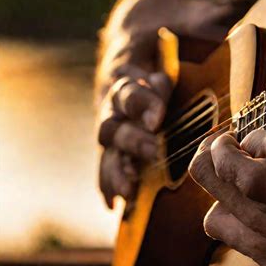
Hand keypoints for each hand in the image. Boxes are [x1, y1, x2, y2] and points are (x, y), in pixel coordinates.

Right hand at [97, 64, 171, 210]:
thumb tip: (159, 79)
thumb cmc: (148, 68)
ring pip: (107, 154)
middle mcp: (111, 112)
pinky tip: (111, 204)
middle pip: (114, 129)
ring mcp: (110, 133)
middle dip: (133, 142)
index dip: (143, 106)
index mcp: (123, 85)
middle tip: (153, 152)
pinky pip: (105, 168)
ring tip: (128, 192)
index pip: (130, 96)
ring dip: (117, 173)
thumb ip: (156, 71)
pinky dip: (108, 186)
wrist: (127, 72)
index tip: (156, 120)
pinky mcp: (112, 150)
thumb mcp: (155, 61)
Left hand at [189, 135, 265, 265]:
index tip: (229, 136)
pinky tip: (241, 197)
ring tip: (230, 169)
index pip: (248, 164)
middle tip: (217, 145)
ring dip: (218, 187)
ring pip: (220, 215)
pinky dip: (226, 212)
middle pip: (233, 189)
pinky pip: (229, 235)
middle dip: (214, 160)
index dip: (229, 147)